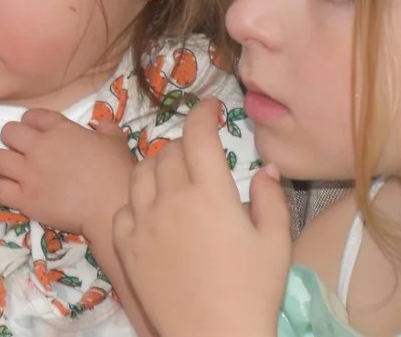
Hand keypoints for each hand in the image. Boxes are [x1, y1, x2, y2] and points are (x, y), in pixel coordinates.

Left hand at [0, 111, 134, 236]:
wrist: (112, 205)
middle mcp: (39, 147)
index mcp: (60, 129)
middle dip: (13, 140)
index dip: (31, 123)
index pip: (32, 116)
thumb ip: (105, 129)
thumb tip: (100, 125)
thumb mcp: (116, 140)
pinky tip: (10, 192)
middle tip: (22, 152)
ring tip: (11, 171)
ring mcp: (29, 173)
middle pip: (8, 132)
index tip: (35, 132)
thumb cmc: (117, 171)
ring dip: (2, 163)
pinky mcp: (25, 199)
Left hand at [110, 109, 290, 336]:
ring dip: (158, 167)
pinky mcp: (127, 248)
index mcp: (210, 192)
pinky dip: (137, 203)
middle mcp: (171, 199)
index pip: (198, 134)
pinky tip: (152, 214)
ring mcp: (143, 223)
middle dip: (186, 144)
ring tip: (174, 178)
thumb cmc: (253, 291)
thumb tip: (266, 169)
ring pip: (141, 174)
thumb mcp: (276, 242)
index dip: (203, 112)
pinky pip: (124, 209)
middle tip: (201, 156)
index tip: (211, 108)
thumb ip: (271, 198)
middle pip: (170, 151)